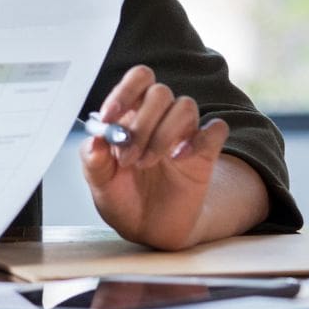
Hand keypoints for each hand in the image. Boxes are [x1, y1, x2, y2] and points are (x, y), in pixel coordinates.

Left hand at [79, 65, 246, 251]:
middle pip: (160, 93)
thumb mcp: (99, 183)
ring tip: (146, 162)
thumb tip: (95, 138)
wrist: (149, 229)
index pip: (138, 79)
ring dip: (164, 134)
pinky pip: (216, 130)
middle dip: (142, 124)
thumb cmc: (123, 198)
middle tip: (128, 157)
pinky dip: (199, 139)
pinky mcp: (205, 153)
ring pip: (185, 106)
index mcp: (132, 114)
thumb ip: (93, 159)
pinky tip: (179, 158)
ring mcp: (184, 134)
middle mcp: (159, 117)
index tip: (110, 117)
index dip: (124, 91)